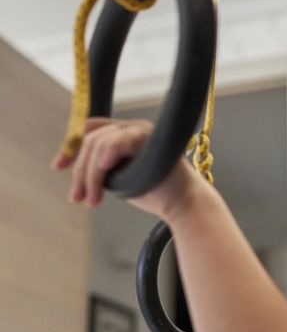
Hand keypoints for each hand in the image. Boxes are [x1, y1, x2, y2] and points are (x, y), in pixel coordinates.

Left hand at [51, 117, 208, 222]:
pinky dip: (108, 153)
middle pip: (91, 140)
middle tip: (77, 198)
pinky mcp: (149, 137)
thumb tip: (75, 169)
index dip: (70, 147)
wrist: (183, 204)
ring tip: (92, 200)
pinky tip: (103, 167)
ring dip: (90, 176)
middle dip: (79, 172)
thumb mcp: (119, 179)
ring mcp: (141, 130)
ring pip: (99, 144)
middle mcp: (132, 127)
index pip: (90, 131)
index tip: (58, 167)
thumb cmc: (156, 193)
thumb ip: (101, 168)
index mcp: (125, 134)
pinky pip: (118, 141)